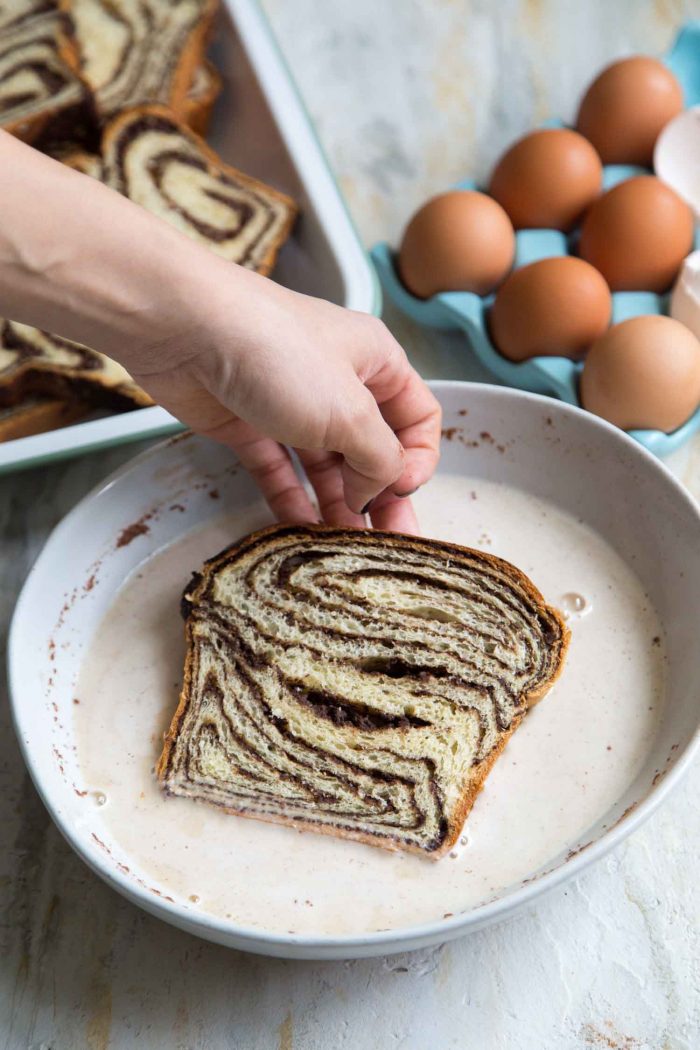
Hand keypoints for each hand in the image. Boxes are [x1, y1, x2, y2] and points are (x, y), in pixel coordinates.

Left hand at [128, 267, 441, 532]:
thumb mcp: (350, 413)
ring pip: (324, 464)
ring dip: (336, 503)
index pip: (416, 417)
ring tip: (342, 548)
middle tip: (386, 544)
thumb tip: (378, 490)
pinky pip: (278, 469)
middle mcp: (337, 381)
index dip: (418, 459)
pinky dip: (290, 498)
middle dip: (380, 495)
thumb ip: (379, 459)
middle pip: (371, 448)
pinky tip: (301, 529)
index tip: (403, 491)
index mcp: (376, 363)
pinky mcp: (248, 423)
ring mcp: (290, 403)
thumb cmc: (278, 353)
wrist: (186, 330)